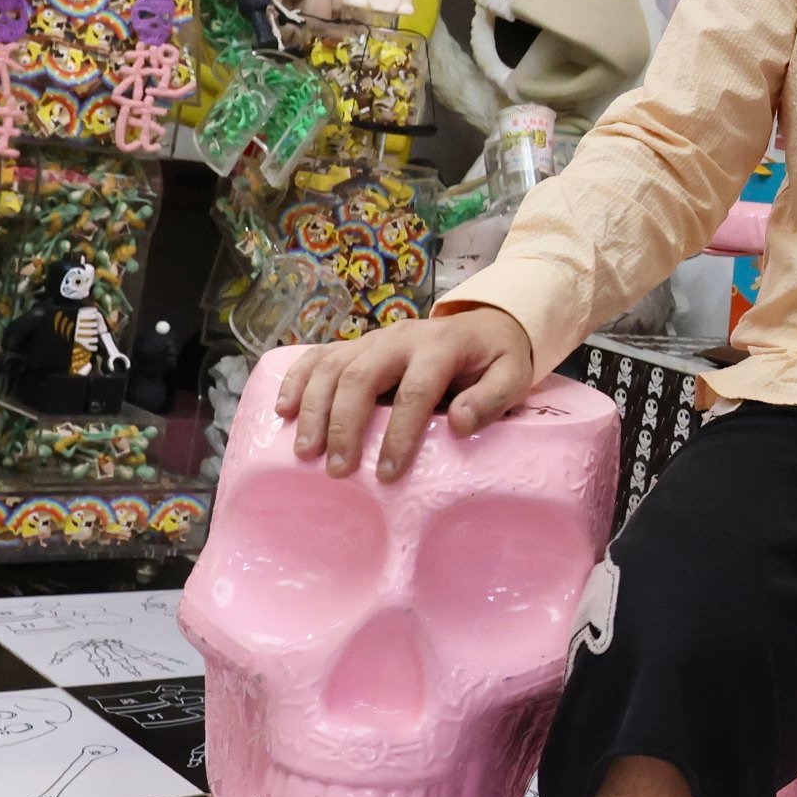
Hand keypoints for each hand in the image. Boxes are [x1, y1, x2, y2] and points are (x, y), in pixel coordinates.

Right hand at [275, 304, 537, 481]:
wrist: (485, 323)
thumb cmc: (496, 359)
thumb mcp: (512, 376)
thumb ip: (492, 399)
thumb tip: (459, 424)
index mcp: (440, 346)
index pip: (415, 390)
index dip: (399, 433)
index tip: (387, 473)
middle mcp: (400, 338)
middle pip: (361, 375)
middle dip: (345, 424)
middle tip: (337, 469)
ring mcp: (373, 338)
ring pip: (332, 366)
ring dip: (314, 408)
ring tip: (306, 451)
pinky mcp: (356, 344)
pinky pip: (318, 356)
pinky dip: (296, 380)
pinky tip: (284, 411)